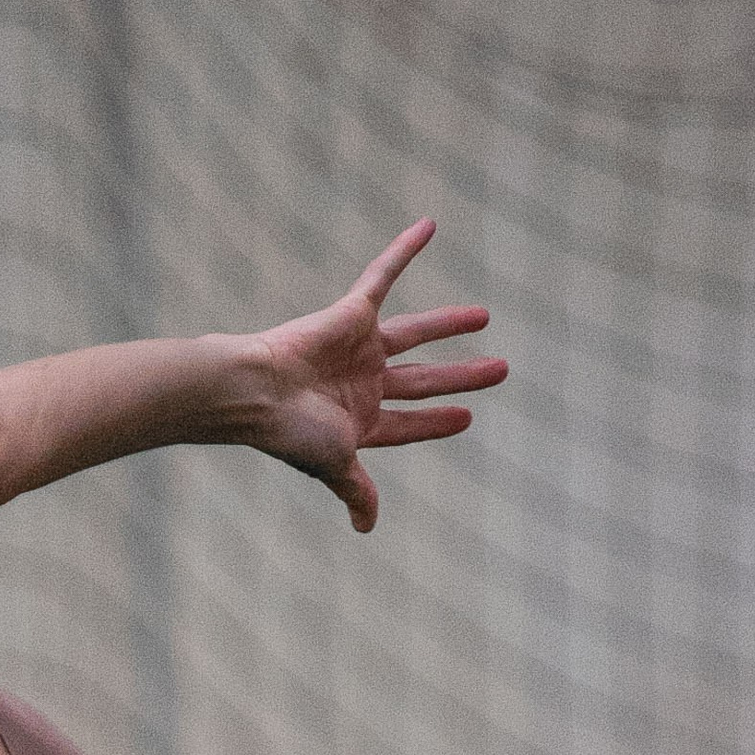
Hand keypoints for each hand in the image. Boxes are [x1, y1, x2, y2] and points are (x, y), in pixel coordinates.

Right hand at [237, 222, 506, 532]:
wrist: (255, 391)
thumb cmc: (291, 432)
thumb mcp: (334, 464)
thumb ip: (357, 489)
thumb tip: (367, 528)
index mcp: (360, 422)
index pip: (410, 422)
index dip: (438, 421)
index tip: (467, 417)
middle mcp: (363, 384)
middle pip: (423, 380)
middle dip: (461, 377)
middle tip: (500, 369)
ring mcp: (358, 348)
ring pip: (415, 334)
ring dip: (449, 325)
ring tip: (484, 318)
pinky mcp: (350, 313)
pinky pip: (382, 275)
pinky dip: (404, 251)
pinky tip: (430, 227)